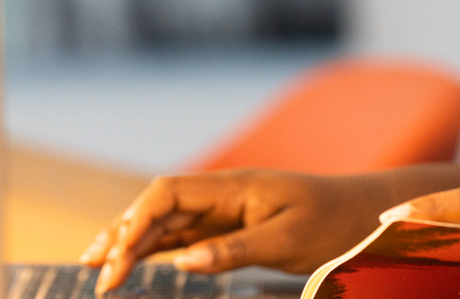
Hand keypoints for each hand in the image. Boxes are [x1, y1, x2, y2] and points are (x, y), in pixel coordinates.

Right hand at [79, 169, 394, 293]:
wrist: (366, 214)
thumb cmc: (333, 224)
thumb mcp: (287, 242)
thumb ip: (232, 250)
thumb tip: (182, 262)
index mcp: (232, 187)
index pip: (167, 193)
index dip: (135, 222)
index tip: (116, 259)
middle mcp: (221, 193)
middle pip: (157, 207)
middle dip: (121, 235)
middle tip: (94, 272)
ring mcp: (223, 209)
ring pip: (165, 221)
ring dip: (130, 240)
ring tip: (96, 266)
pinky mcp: (229, 226)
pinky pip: (183, 234)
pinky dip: (154, 247)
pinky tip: (132, 261)